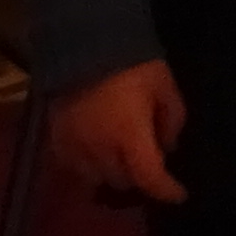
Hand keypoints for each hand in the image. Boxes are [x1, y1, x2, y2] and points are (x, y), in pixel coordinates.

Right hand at [47, 60, 186, 203]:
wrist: (84, 42)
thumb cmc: (132, 63)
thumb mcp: (164, 87)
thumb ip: (172, 120)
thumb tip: (168, 146)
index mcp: (130, 136)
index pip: (149, 178)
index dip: (166, 190)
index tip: (179, 194)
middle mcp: (100, 149)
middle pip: (123, 181)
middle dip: (139, 177)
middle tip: (149, 165)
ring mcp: (74, 147)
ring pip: (96, 179)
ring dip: (113, 174)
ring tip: (122, 160)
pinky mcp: (56, 139)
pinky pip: (73, 167)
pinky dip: (88, 167)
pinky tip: (97, 154)